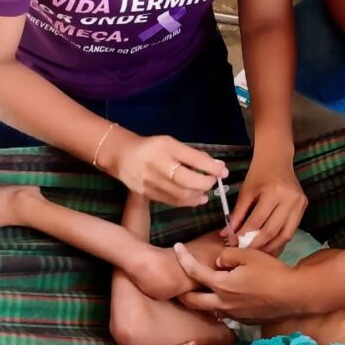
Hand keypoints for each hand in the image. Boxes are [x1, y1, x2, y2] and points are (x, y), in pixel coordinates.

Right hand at [105, 130, 227, 207]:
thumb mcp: (171, 143)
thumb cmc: (152, 147)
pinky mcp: (147, 194)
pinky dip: (188, 202)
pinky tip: (197, 198)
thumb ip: (191, 154)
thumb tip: (215, 166)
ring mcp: (150, 181)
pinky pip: (172, 201)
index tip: (223, 171)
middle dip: (205, 183)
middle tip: (214, 181)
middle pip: (186, 180)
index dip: (211, 167)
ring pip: (180, 194)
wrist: (122, 155)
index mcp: (165, 146)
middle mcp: (157, 164)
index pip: (193, 158)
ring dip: (198, 194)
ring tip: (206, 190)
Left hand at [173, 243, 303, 321]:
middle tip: (178, 283)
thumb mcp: (248, 255)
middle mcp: (223, 303)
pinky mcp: (244, 321)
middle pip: (192, 302)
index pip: (194, 272)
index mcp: (221, 285)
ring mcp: (233, 315)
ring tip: (198, 290)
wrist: (293, 295)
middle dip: (181, 292)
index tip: (176, 248)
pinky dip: (217, 305)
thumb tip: (218, 262)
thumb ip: (227, 256)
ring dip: (199, 301)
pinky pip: (224, 313)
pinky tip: (224, 297)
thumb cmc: (271, 272)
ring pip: (208, 310)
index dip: (183, 259)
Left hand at [223, 158, 306, 255]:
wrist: (277, 159)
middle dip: (256, 245)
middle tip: (244, 253)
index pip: (257, 220)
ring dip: (270, 247)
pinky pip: (291, 230)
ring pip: (285, 234)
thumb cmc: (258, 174)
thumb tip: (226, 234)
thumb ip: (237, 213)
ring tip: (256, 255)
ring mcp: (300, 203)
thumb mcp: (245, 191)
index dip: (244, 235)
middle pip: (272, 230)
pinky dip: (280, 241)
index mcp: (273, 192)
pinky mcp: (304, 207)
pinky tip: (269, 247)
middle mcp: (290, 198)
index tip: (233, 244)